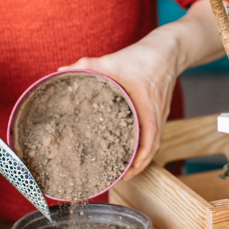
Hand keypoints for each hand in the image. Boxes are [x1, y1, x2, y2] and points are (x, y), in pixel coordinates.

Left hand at [60, 36, 179, 178]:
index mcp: (147, 107)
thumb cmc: (142, 57)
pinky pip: (153, 134)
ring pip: (153, 144)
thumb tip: (61, 71)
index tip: (123, 174)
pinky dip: (143, 145)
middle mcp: (156, 115)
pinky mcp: (159, 111)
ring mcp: (160, 114)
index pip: (148, 142)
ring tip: (122, 170)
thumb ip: (87, 65)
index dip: (138, 161)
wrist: (168, 50)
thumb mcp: (112, 60)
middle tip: (117, 178)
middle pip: (151, 149)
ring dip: (140, 158)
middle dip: (136, 167)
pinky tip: (129, 147)